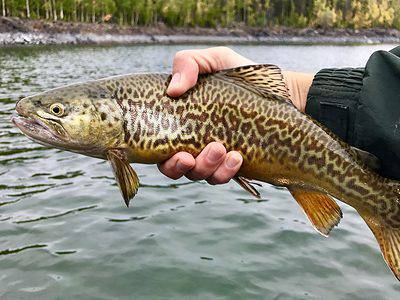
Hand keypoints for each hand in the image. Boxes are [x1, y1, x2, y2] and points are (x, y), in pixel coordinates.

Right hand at [158, 47, 313, 183]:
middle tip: (190, 157)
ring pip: (199, 174)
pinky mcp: (232, 164)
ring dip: (206, 167)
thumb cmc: (241, 74)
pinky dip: (226, 171)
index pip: (159, 146)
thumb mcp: (213, 59)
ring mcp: (212, 155)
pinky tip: (237, 157)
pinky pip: (222, 176)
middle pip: (173, 168)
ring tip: (221, 149)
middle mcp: (191, 142)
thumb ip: (188, 62)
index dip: (160, 156)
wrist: (279, 90)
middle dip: (179, 167)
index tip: (177, 152)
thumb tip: (173, 89)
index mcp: (180, 121)